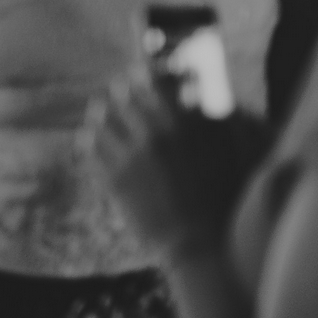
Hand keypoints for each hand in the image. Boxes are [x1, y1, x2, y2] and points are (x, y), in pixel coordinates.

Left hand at [90, 80, 259, 264]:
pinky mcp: (110, 176)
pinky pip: (87, 144)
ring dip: (104, 115)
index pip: (148, 77)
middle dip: (122, 94)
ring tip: (108, 118)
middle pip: (119, 93)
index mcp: (182, 122)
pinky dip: (91, 139)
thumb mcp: (230, 148)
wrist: (199, 242)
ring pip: (99, 116)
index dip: (143, 75)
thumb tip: (195, 92)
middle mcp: (151, 133)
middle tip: (124, 97)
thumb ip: (214, 114)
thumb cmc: (222, 195)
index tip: (142, 78)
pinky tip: (98, 143)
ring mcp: (128, 155)